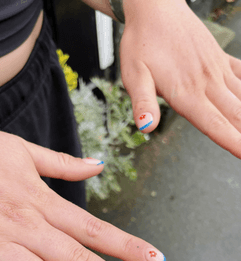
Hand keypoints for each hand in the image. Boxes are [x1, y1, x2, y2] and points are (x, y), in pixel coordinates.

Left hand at [121, 0, 240, 157]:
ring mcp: (217, 71)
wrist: (155, 8)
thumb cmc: (141, 44)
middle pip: (236, 115)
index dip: (232, 142)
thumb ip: (142, 101)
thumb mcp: (133, 74)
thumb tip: (146, 126)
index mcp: (186, 93)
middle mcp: (207, 83)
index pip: (214, 124)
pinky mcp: (220, 60)